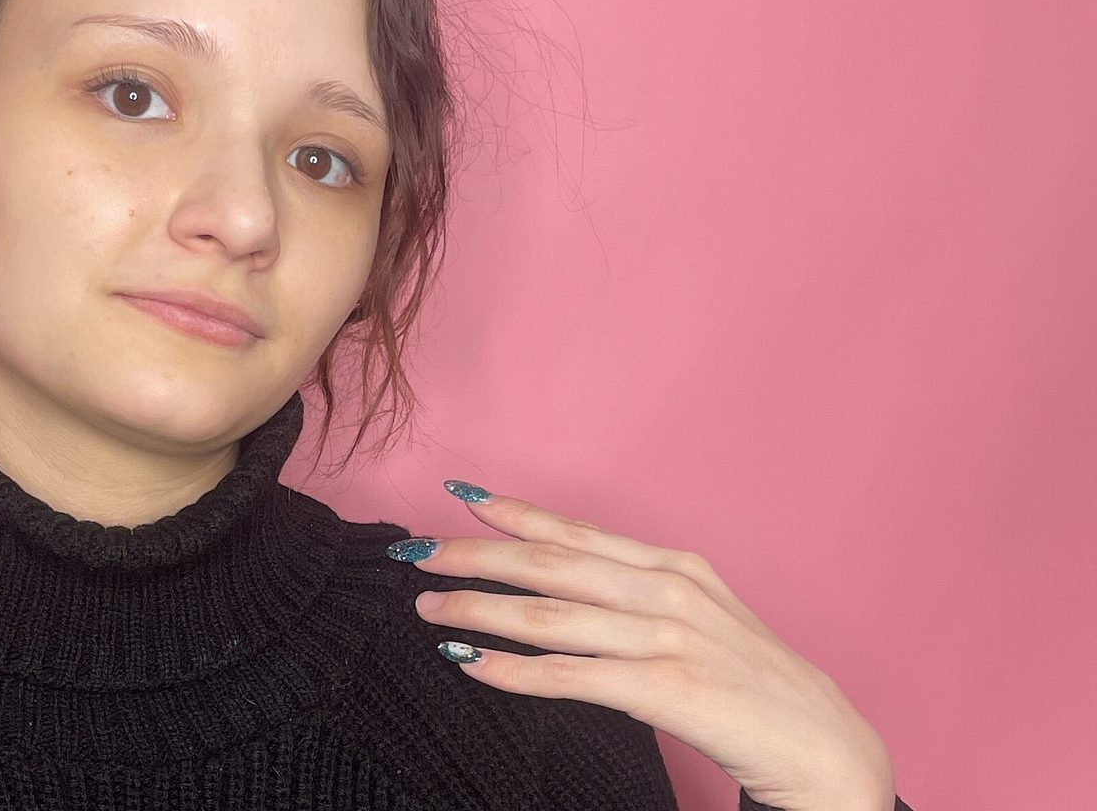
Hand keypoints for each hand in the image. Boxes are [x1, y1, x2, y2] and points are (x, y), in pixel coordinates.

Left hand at [389, 482, 896, 810]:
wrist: (826, 749)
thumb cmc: (753, 685)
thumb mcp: (698, 618)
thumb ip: (635, 595)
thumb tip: (560, 584)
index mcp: (673, 566)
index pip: (575, 530)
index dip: (512, 511)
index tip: (458, 493)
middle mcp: (668, 590)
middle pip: (551, 562)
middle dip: (477, 555)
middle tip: (416, 553)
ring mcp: (669, 637)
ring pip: (552, 615)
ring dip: (481, 611)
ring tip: (430, 609)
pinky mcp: (670, 690)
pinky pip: (574, 677)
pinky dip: (516, 671)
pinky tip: (473, 666)